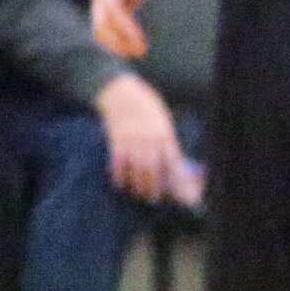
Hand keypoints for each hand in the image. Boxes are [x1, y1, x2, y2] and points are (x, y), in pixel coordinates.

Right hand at [91, 0, 170, 55]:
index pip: (111, 12)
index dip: (123, 29)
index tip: (139, 42)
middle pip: (101, 24)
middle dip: (117, 40)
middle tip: (139, 53)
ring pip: (104, 27)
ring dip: (118, 42)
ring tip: (139, 52)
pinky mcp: (118, 2)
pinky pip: (115, 25)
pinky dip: (123, 37)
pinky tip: (137, 45)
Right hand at [96, 72, 183, 204]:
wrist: (119, 91)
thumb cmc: (143, 105)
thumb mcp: (161, 120)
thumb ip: (165, 140)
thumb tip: (170, 162)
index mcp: (164, 134)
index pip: (172, 163)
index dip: (173, 180)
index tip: (172, 192)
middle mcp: (149, 139)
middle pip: (153, 170)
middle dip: (152, 187)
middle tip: (151, 198)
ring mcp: (132, 140)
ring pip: (135, 169)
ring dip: (135, 185)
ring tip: (135, 194)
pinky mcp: (115, 139)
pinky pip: (118, 162)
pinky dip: (118, 174)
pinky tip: (118, 182)